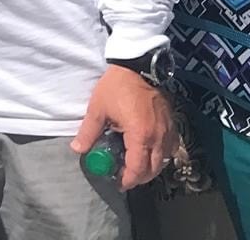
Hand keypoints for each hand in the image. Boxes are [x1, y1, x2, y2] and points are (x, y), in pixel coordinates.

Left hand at [70, 65, 174, 190]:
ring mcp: (168, 130)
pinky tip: (151, 151)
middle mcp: (158, 137)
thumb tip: (77, 149)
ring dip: (152, 168)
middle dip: (140, 177)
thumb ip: (89, 132)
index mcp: (140, 135)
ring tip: (136, 166)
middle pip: (153, 169)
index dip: (128, 179)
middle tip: (126, 177)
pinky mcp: (172, 122)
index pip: (137, 168)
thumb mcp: (98, 108)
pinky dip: (162, 154)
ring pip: (164, 159)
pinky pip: (171, 147)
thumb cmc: (117, 86)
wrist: (138, 65)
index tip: (119, 183)